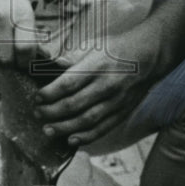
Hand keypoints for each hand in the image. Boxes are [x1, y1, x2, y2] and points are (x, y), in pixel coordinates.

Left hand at [33, 41, 148, 145]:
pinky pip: (102, 128)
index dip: (50, 93)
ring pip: (87, 120)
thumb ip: (72, 57)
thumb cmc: (115, 50)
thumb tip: (52, 62)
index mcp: (97, 66)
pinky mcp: (122, 113)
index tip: (37, 97)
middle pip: (75, 104)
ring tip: (47, 130)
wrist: (148, 58)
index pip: (69, 83)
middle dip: (52, 112)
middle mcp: (107, 85)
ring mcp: (116, 101)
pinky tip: (71, 140)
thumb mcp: (93, 45)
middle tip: (37, 113)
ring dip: (64, 128)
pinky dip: (86, 137)